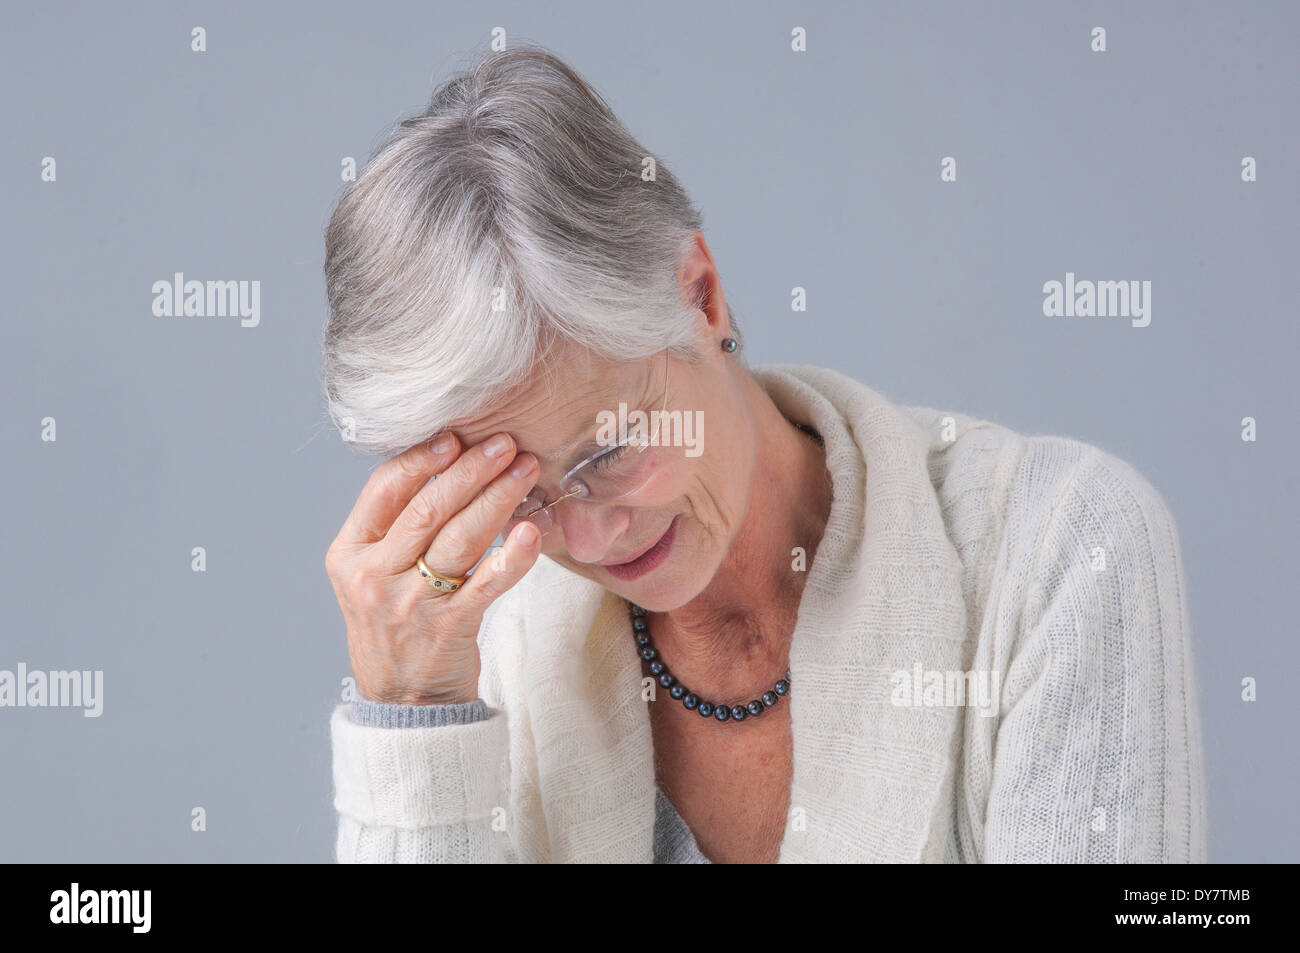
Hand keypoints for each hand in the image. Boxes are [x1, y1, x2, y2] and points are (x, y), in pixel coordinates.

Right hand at [324, 432, 542, 704]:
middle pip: (428, 507)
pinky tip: (533, 532)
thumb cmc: (394, 625)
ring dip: (498, 497)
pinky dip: (514, 556)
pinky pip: (488, 583)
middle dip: (472, 469)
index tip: (455, 437)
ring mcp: (411, 603)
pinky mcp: (449, 627)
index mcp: (350, 554)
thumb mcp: (371, 575)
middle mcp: (374, 576)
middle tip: (506, 444)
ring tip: (525, 471)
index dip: (422, 459)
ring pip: (460, 537)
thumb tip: (443, 463)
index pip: (384, 490)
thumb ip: (394, 527)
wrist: (401, 702)